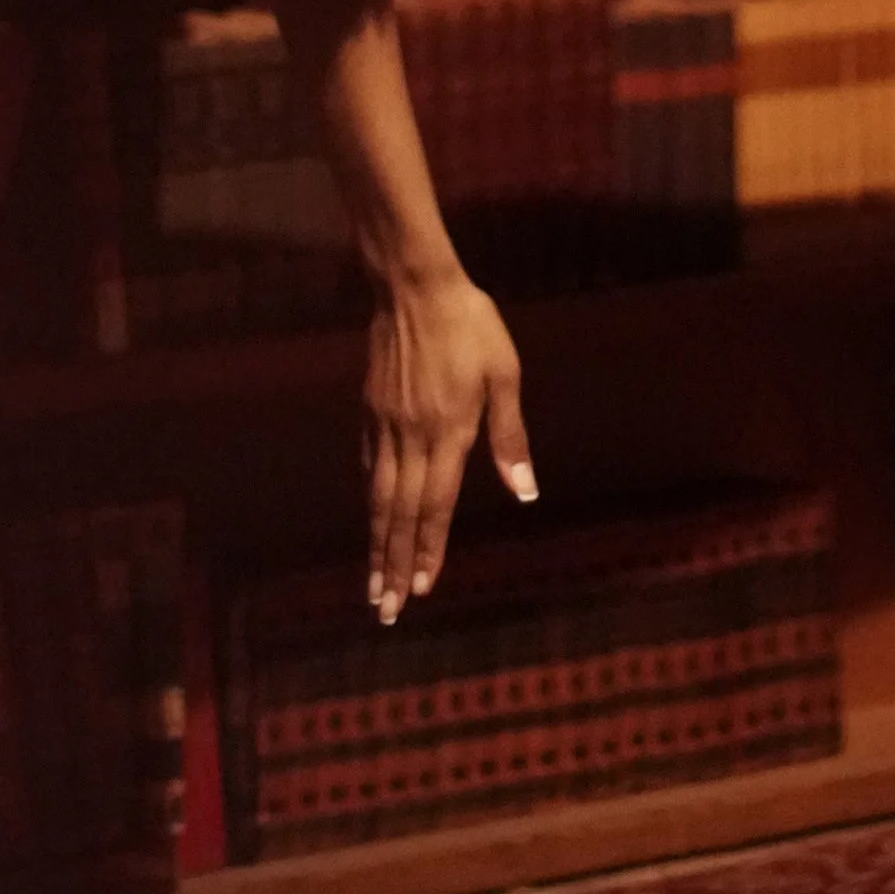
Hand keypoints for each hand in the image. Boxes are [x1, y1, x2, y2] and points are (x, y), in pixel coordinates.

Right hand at [363, 263, 535, 621]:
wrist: (414, 283)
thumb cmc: (470, 324)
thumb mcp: (504, 373)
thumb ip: (510, 435)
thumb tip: (525, 491)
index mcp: (449, 433)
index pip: (436, 506)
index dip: (429, 550)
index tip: (421, 590)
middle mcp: (412, 438)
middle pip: (400, 513)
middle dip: (393, 565)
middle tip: (385, 610)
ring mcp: (386, 423)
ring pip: (378, 495)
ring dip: (376, 542)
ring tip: (371, 581)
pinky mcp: (370, 406)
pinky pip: (369, 460)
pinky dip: (371, 493)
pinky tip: (373, 510)